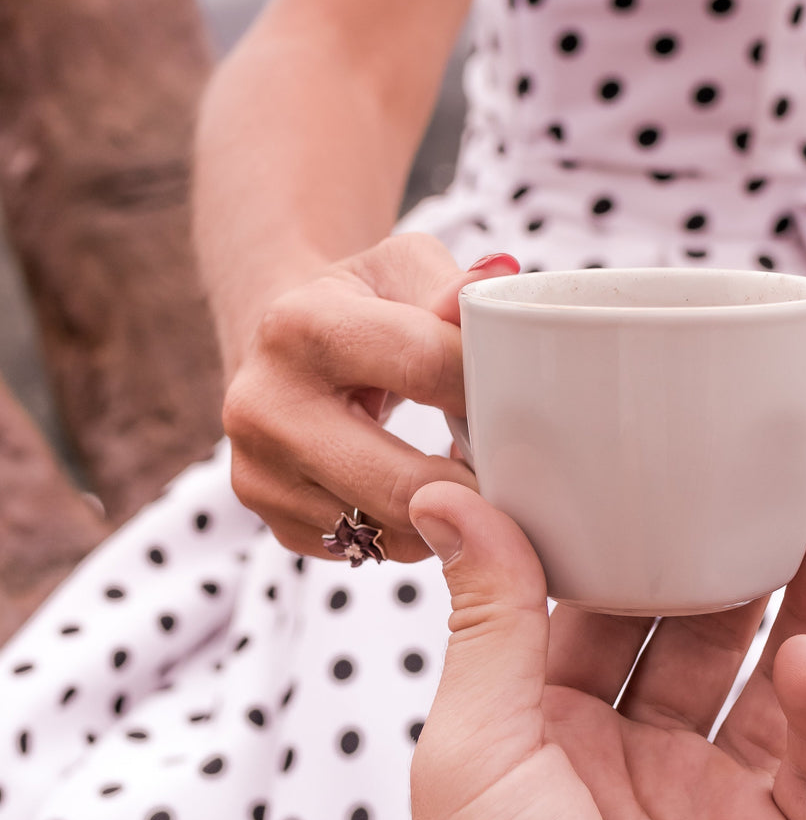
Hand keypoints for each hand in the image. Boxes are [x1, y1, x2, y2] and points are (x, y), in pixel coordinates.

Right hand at [222, 235, 518, 560]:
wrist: (279, 349)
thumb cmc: (360, 305)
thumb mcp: (400, 269)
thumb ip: (451, 285)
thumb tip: (498, 287)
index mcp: (299, 326)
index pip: (427, 368)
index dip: (492, 389)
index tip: (531, 401)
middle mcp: (263, 406)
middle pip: (407, 481)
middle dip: (478, 481)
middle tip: (521, 468)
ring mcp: (261, 475)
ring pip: (396, 530)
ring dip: (453, 514)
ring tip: (473, 474)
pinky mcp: (276, 522)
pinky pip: (377, 550)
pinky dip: (420, 531)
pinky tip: (429, 493)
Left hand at [403, 482, 805, 819]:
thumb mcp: (475, 738)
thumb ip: (489, 614)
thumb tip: (453, 496)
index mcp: (553, 723)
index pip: (612, 607)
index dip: (647, 541)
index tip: (675, 465)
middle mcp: (636, 757)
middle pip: (706, 636)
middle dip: (743, 563)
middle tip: (781, 484)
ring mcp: (712, 808)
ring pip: (776, 688)